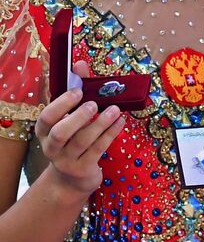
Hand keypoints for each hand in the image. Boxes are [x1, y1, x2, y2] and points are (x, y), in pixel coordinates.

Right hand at [35, 61, 125, 198]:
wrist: (73, 177)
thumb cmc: (72, 138)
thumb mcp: (70, 116)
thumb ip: (74, 89)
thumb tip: (80, 64)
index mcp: (44, 131)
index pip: (46, 117)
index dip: (62, 104)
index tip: (78, 91)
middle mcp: (51, 147)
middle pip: (61, 132)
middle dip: (78, 116)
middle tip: (94, 104)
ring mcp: (66, 161)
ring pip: (83, 141)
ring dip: (101, 123)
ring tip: (115, 109)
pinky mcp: (83, 169)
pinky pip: (98, 149)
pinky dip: (111, 133)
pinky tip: (121, 122)